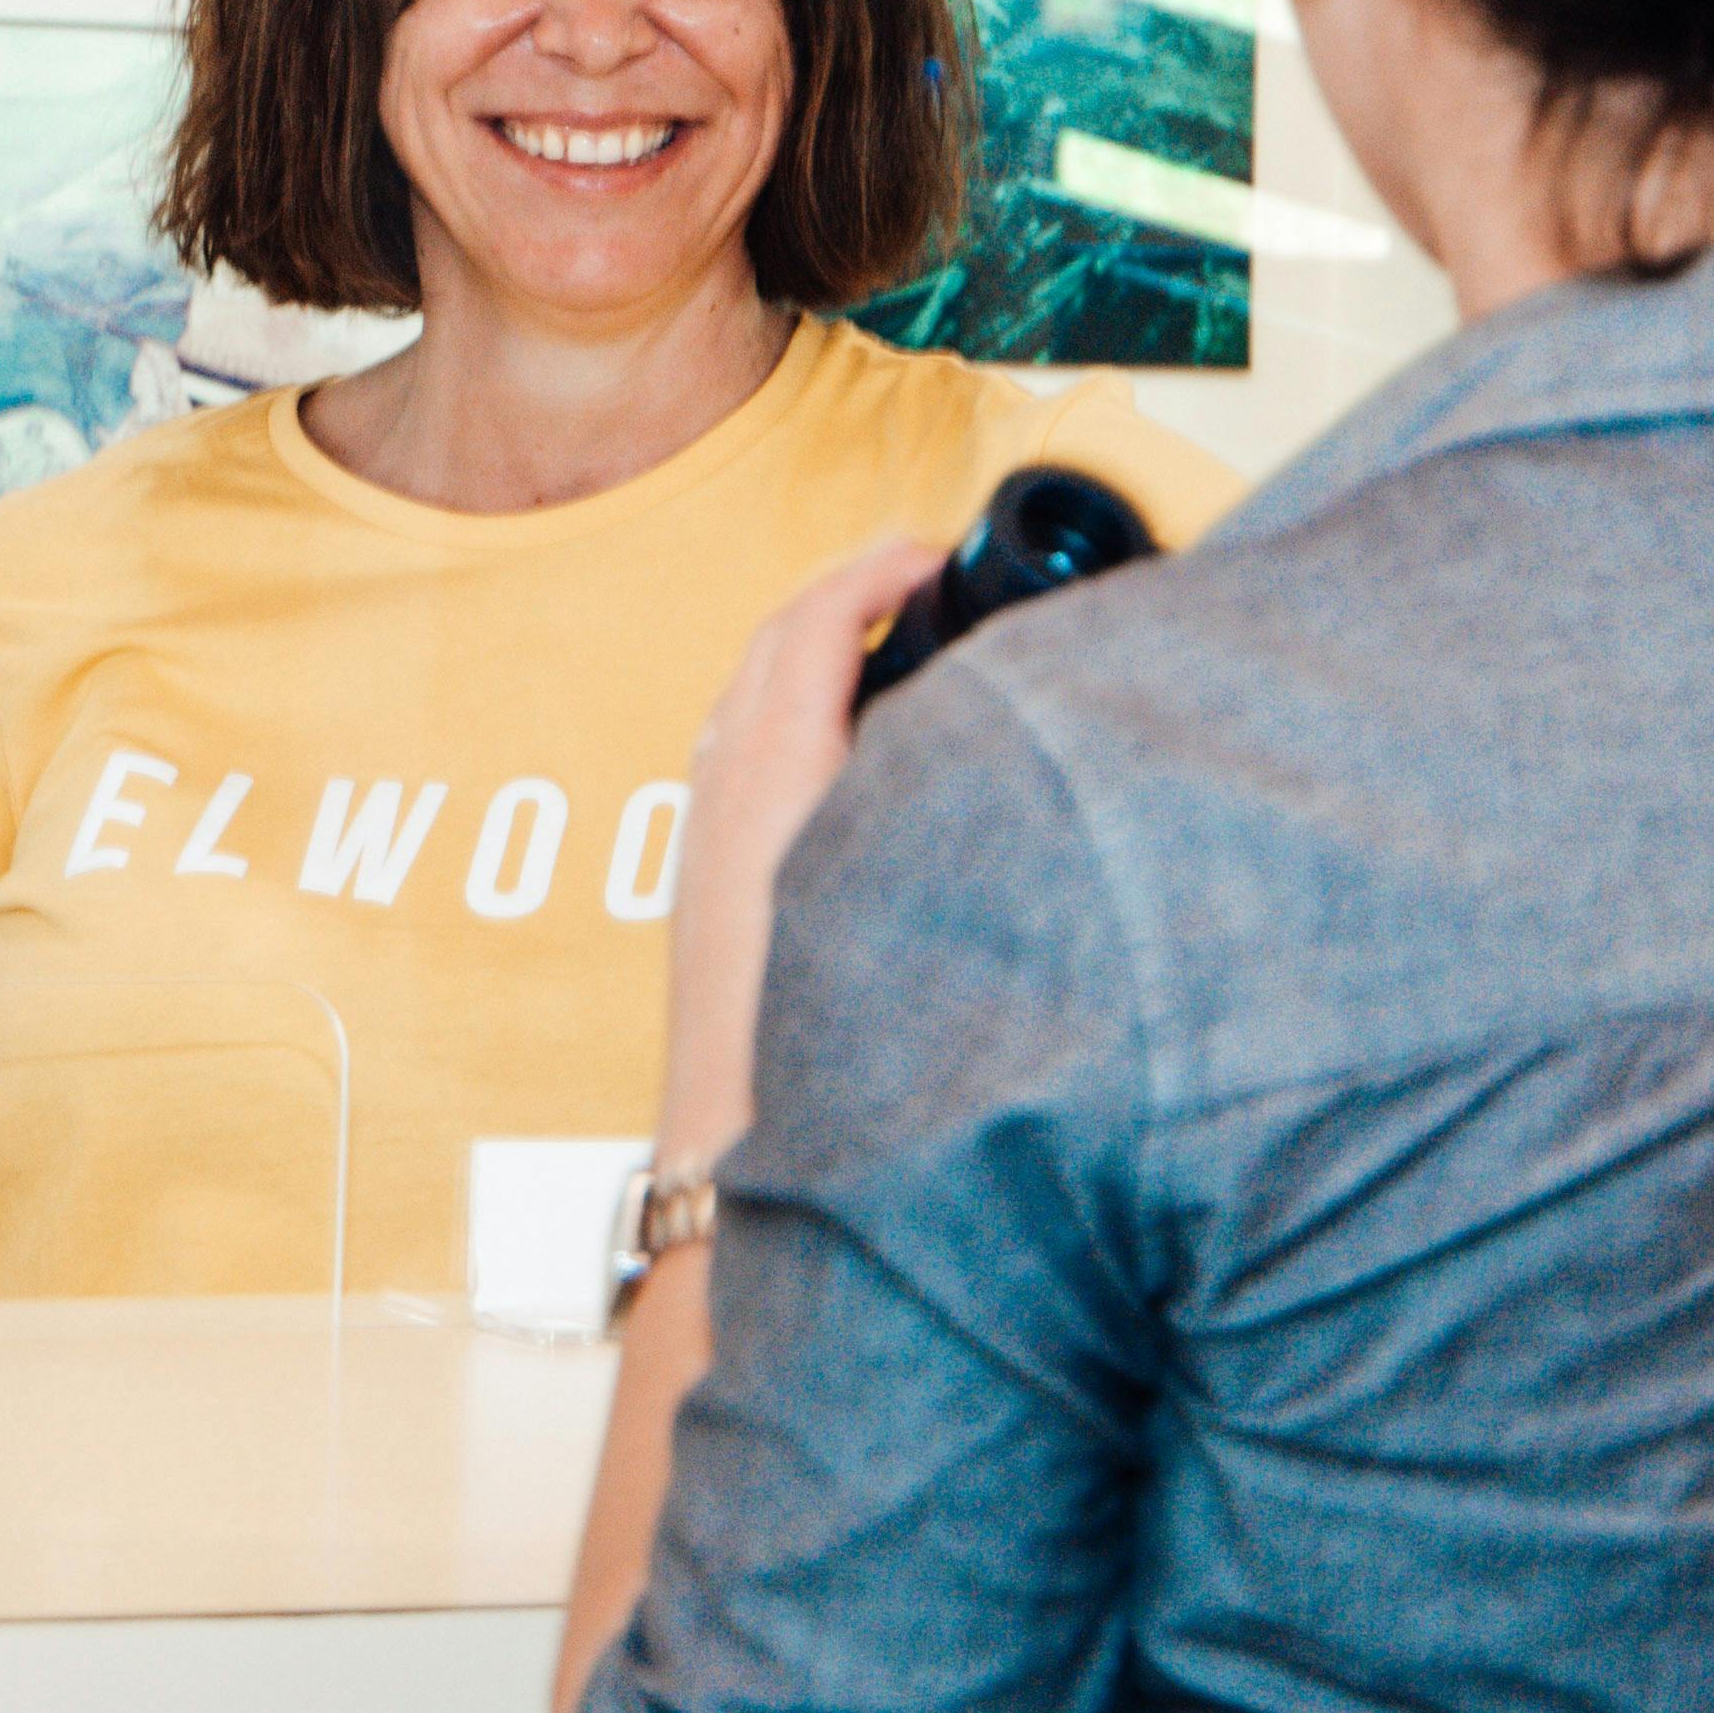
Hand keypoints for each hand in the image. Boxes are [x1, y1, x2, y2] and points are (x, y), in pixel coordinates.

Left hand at [652, 533, 924, 1174]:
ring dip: (808, 646)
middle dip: (845, 593)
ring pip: (748, 692)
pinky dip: (781, 706)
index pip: (817, 621)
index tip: (937, 557)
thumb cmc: (829, 1046)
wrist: (741, 1156)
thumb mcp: (906, 890)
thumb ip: (949, 797)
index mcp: (777, 771)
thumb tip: (1009, 734)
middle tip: (919, 581)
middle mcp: (727, 786)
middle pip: (776, 640)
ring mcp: (705, 829)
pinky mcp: (704, 876)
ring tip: (885, 641)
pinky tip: (831, 739)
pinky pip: (733, 747)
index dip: (878, 570)